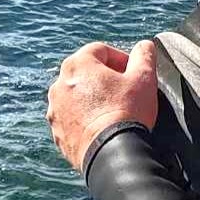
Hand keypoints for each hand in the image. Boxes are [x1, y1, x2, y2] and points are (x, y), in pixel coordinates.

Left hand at [46, 40, 157, 172]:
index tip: (133, 72)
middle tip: (124, 92)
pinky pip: (71, 119)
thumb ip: (144, 55)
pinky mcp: (57, 132)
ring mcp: (55, 110)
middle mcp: (59, 84)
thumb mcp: (144, 78)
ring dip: (92, 99)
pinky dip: (84, 120)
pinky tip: (101, 127)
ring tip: (112, 111)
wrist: (109, 153)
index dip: (121, 58)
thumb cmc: (126, 113)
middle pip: (85, 73)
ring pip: (76, 97)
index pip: (101, 51)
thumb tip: (144, 46)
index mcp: (78, 65)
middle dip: (105, 79)